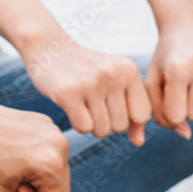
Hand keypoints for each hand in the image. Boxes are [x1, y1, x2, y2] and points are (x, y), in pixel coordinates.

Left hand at [0, 98, 70, 191]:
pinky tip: (8, 150)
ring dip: (33, 177)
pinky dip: (31, 159)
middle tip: (4, 178)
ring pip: (55, 175)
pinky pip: (49, 156)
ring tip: (6, 164)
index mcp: (52, 167)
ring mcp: (55, 131)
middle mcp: (61, 146)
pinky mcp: (47, 124)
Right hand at [25, 36, 151, 146]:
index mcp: (129, 70)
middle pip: (121, 126)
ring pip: (102, 130)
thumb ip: (133, 112)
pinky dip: (77, 124)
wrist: (50, 48)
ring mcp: (90, 83)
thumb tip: (139, 142)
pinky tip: (72, 107)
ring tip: (83, 104)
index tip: (113, 107)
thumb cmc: (88, 72)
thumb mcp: (117, 83)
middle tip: (93, 103)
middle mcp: (113, 74)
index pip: (142, 116)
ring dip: (92, 125)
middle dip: (107, 122)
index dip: (128, 119)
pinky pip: (84, 128)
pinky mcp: (68, 92)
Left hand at [146, 16, 192, 139]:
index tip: (167, 97)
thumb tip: (187, 135)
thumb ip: (159, 114)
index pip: (176, 117)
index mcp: (177, 70)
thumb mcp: (153, 81)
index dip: (170, 111)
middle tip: (182, 87)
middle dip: (186, 107)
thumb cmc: (166, 56)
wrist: (187, 21)